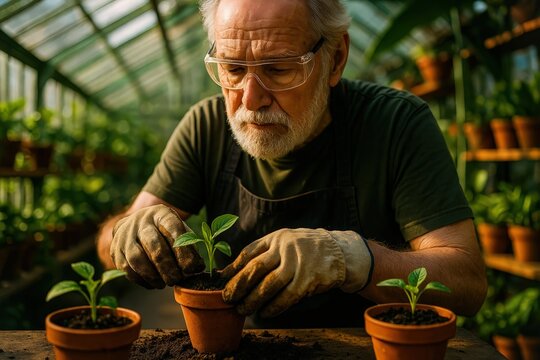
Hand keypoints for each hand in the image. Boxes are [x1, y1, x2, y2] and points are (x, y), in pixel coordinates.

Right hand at [111, 204, 204, 287]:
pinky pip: (127, 268)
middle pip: (154, 245)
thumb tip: (197, 269)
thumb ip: (189, 246)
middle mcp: (141, 221)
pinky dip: (141, 280)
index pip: (173, 229)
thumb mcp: (180, 230)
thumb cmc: (165, 231)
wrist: (136, 223)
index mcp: (162, 214)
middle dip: (168, 267)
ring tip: (165, 284)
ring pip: (137, 258)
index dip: (183, 251)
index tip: (192, 268)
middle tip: (177, 279)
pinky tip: (153, 284)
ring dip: (153, 276)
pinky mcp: (116, 249)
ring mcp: (126, 235)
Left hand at [221, 228, 372, 317]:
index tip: (222, 280)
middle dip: (239, 286)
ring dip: (253, 300)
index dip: (233, 268)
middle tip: (228, 298)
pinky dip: (274, 307)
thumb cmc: (306, 249)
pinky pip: (287, 297)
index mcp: (276, 237)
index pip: (249, 253)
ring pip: (269, 285)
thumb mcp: (286, 241)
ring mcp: (297, 263)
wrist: (340, 251)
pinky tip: (265, 313)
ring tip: (243, 309)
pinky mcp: (308, 279)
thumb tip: (235, 271)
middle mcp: (285, 247)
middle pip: (255, 269)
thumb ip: (266, 252)